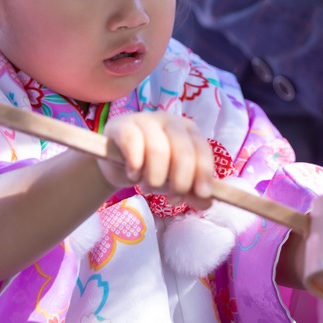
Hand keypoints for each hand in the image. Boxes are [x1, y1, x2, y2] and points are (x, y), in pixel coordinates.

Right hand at [99, 112, 215, 210]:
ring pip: (158, 149)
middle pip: (182, 150)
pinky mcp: (123, 126)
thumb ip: (192, 191)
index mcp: (189, 130)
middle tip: (172, 199)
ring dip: (155, 177)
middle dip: (180, 181)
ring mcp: (146, 120)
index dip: (203, 172)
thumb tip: (206, 202)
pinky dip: (135, 165)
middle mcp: (170, 120)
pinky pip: (133, 143)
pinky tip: (133, 175)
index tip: (202, 194)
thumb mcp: (174, 182)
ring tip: (148, 187)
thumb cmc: (151, 168)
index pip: (201, 149)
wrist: (116, 163)